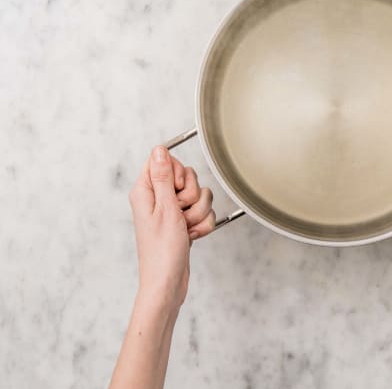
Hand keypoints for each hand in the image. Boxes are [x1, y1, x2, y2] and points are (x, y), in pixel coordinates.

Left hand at [128, 146, 215, 311]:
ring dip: (199, 213)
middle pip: (187, 178)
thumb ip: (163, 177)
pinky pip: (203, 212)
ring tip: (186, 228)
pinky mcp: (183, 222)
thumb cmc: (161, 251)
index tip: (178, 190)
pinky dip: (202, 225)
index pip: (165, 162)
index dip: (178, 173)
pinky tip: (192, 236)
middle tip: (180, 213)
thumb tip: (159, 149)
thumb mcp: (164, 209)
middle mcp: (158, 199)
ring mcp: (171, 211)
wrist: (168, 282)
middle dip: (192, 196)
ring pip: (199, 196)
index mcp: (146, 191)